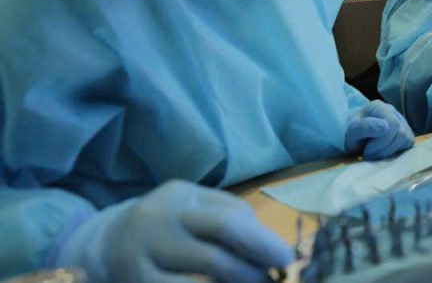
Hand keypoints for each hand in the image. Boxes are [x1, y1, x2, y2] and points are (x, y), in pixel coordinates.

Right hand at [55, 180, 292, 282]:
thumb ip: (230, 217)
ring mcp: (142, 256)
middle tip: (273, 279)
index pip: (232, 220)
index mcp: (182, 197)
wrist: (104, 243)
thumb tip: (272, 247)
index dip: (263, 242)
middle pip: (219, 246)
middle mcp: (159, 222)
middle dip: (253, 268)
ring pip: (203, 276)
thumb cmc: (168, 226)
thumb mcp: (194, 208)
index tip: (286, 259)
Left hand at [345, 100, 414, 159]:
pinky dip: (396, 152)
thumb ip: (365, 127)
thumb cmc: (351, 134)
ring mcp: (402, 122)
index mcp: (379, 107)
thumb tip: (386, 126)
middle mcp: (393, 112)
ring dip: (389, 152)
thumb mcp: (351, 132)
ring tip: (375, 154)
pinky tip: (383, 152)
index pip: (393, 124)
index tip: (367, 150)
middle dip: (384, 149)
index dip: (382, 142)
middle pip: (401, 133)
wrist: (354, 137)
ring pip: (407, 139)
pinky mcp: (406, 133)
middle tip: (369, 154)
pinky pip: (408, 144)